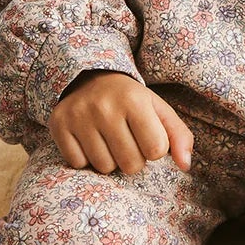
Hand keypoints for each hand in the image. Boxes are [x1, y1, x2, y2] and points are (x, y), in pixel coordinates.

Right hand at [49, 71, 193, 174]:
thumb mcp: (158, 109)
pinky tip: (88, 140)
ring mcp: (79, 116)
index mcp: (135, 100)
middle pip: (130, 165)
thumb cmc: (130, 100)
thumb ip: (179, 136)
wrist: (87, 77)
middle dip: (133, 158)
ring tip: (108, 139)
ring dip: (109, 160)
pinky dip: (85, 159)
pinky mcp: (58, 124)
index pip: (156, 150)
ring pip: (104, 168)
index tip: (146, 135)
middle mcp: (104, 107)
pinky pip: (78, 164)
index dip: (154, 149)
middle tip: (126, 139)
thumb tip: (185, 165)